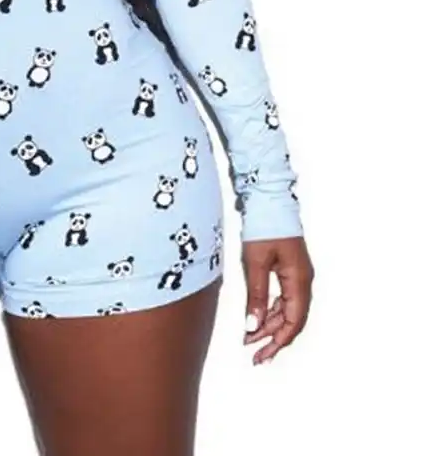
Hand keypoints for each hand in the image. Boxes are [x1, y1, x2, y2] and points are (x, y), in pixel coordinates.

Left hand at [241, 236, 313, 364]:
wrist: (269, 200)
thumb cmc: (264, 226)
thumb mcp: (255, 262)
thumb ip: (256, 295)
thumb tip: (253, 326)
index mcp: (299, 280)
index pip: (293, 321)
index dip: (278, 341)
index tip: (262, 355)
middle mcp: (303, 281)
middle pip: (292, 319)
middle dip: (273, 338)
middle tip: (254, 354)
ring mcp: (298, 275)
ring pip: (287, 310)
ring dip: (270, 326)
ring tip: (251, 339)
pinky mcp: (289, 270)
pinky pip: (284, 298)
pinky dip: (271, 311)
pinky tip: (258, 319)